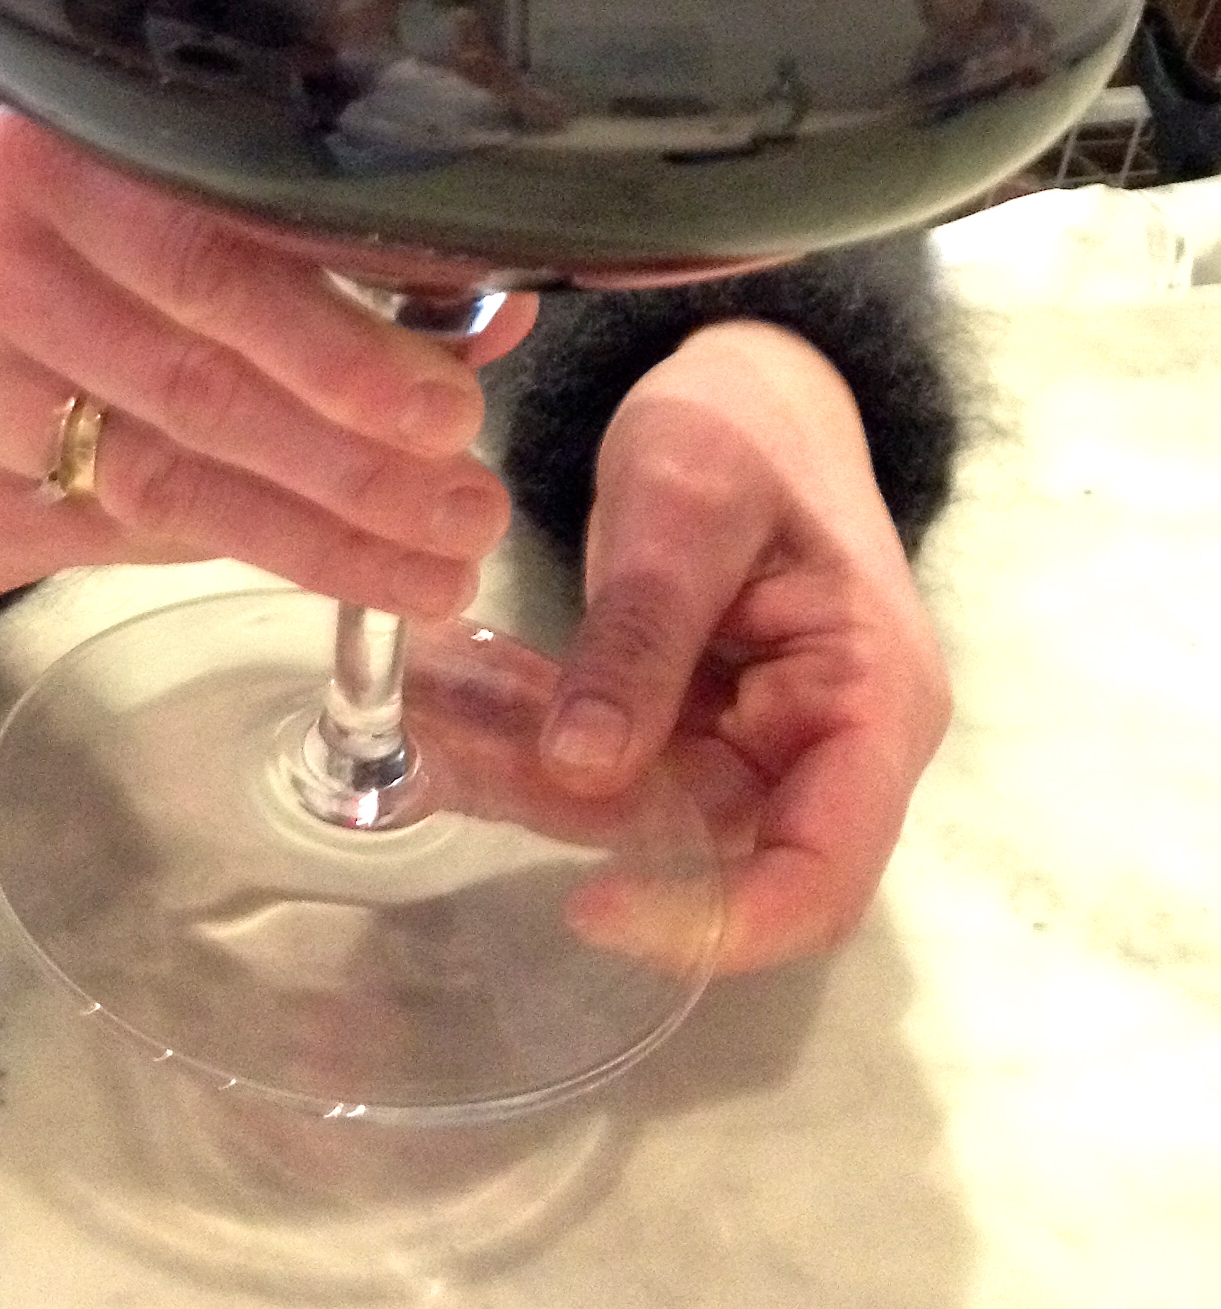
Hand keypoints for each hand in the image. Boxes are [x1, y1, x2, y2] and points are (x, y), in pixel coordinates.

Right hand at [0, 107, 533, 612]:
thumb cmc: (86, 269)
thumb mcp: (182, 221)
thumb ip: (325, 258)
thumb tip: (494, 313)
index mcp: (64, 146)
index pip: (220, 249)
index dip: (345, 337)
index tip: (453, 407)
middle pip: (197, 373)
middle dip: (352, 457)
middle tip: (467, 509)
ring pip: (164, 471)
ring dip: (317, 532)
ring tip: (431, 566)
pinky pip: (105, 537)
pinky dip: (222, 554)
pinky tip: (321, 568)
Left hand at [413, 320, 950, 970]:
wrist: (752, 385)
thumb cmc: (745, 422)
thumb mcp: (683, 503)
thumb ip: (641, 632)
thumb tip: (583, 770)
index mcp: (875, 704)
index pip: (821, 875)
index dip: (717, 923)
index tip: (588, 905)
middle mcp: (834, 748)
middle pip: (716, 853)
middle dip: (580, 826)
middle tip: (453, 763)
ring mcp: (769, 742)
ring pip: (652, 817)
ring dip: (542, 786)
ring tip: (433, 726)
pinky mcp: (709, 727)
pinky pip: (626, 770)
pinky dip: (544, 747)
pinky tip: (460, 710)